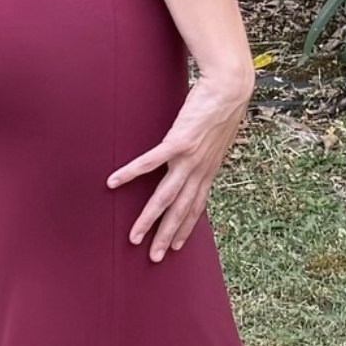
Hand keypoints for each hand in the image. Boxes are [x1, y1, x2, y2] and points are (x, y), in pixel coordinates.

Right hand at [106, 68, 253, 260]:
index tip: (177, 246)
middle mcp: (200, 169)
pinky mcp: (177, 142)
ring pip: (165, 197)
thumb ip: (207, 149)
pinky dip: (130, 174)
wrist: (231, 88)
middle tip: (155, 257)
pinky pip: (148, 163)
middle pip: (180, 210)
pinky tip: (114, 182)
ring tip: (134, 237)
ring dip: (149, 219)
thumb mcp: (218, 135)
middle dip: (167, 236)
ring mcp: (189, 158)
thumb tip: (200, 152)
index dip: (186, 227)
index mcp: (209, 169)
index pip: (196, 206)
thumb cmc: (224, 105)